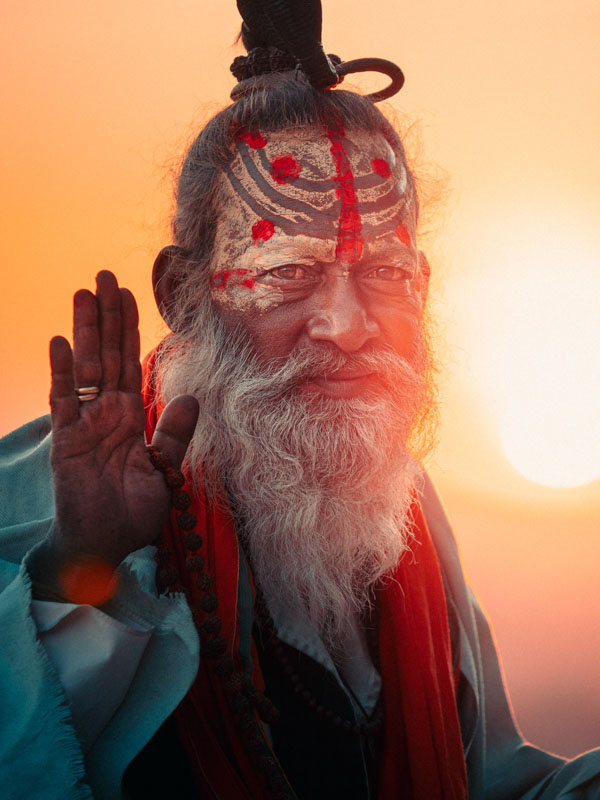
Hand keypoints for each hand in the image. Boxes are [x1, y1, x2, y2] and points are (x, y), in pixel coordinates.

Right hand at [30, 271, 197, 593]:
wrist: (105, 546)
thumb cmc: (132, 512)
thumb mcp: (163, 471)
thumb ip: (174, 435)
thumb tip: (191, 397)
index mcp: (130, 416)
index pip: (129, 362)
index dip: (129, 328)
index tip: (128, 294)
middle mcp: (106, 413)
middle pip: (107, 354)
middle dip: (107, 315)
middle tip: (104, 275)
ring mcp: (84, 423)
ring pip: (86, 367)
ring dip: (86, 331)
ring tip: (84, 293)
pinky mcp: (66, 441)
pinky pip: (63, 401)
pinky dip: (62, 372)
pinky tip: (61, 341)